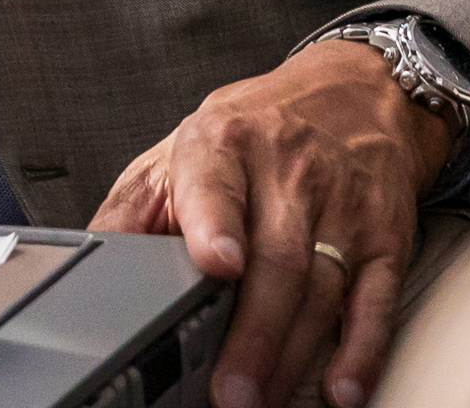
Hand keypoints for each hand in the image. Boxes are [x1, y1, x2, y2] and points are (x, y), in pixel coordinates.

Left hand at [95, 36, 448, 407]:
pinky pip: (376, 299)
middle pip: (276, 258)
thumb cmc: (256, 132)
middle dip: (252, 333)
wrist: (355, 93)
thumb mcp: (182, 150)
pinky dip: (361, 350)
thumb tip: (84, 263)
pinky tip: (341, 386)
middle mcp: (289, 171)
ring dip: (290, 356)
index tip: (217, 264)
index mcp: (225, 144)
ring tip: (260, 400)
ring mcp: (343, 206)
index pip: (217, 181)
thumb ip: (132, 210)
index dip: (216, 223)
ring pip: (321, 288)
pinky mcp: (386, 237)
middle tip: (229, 391)